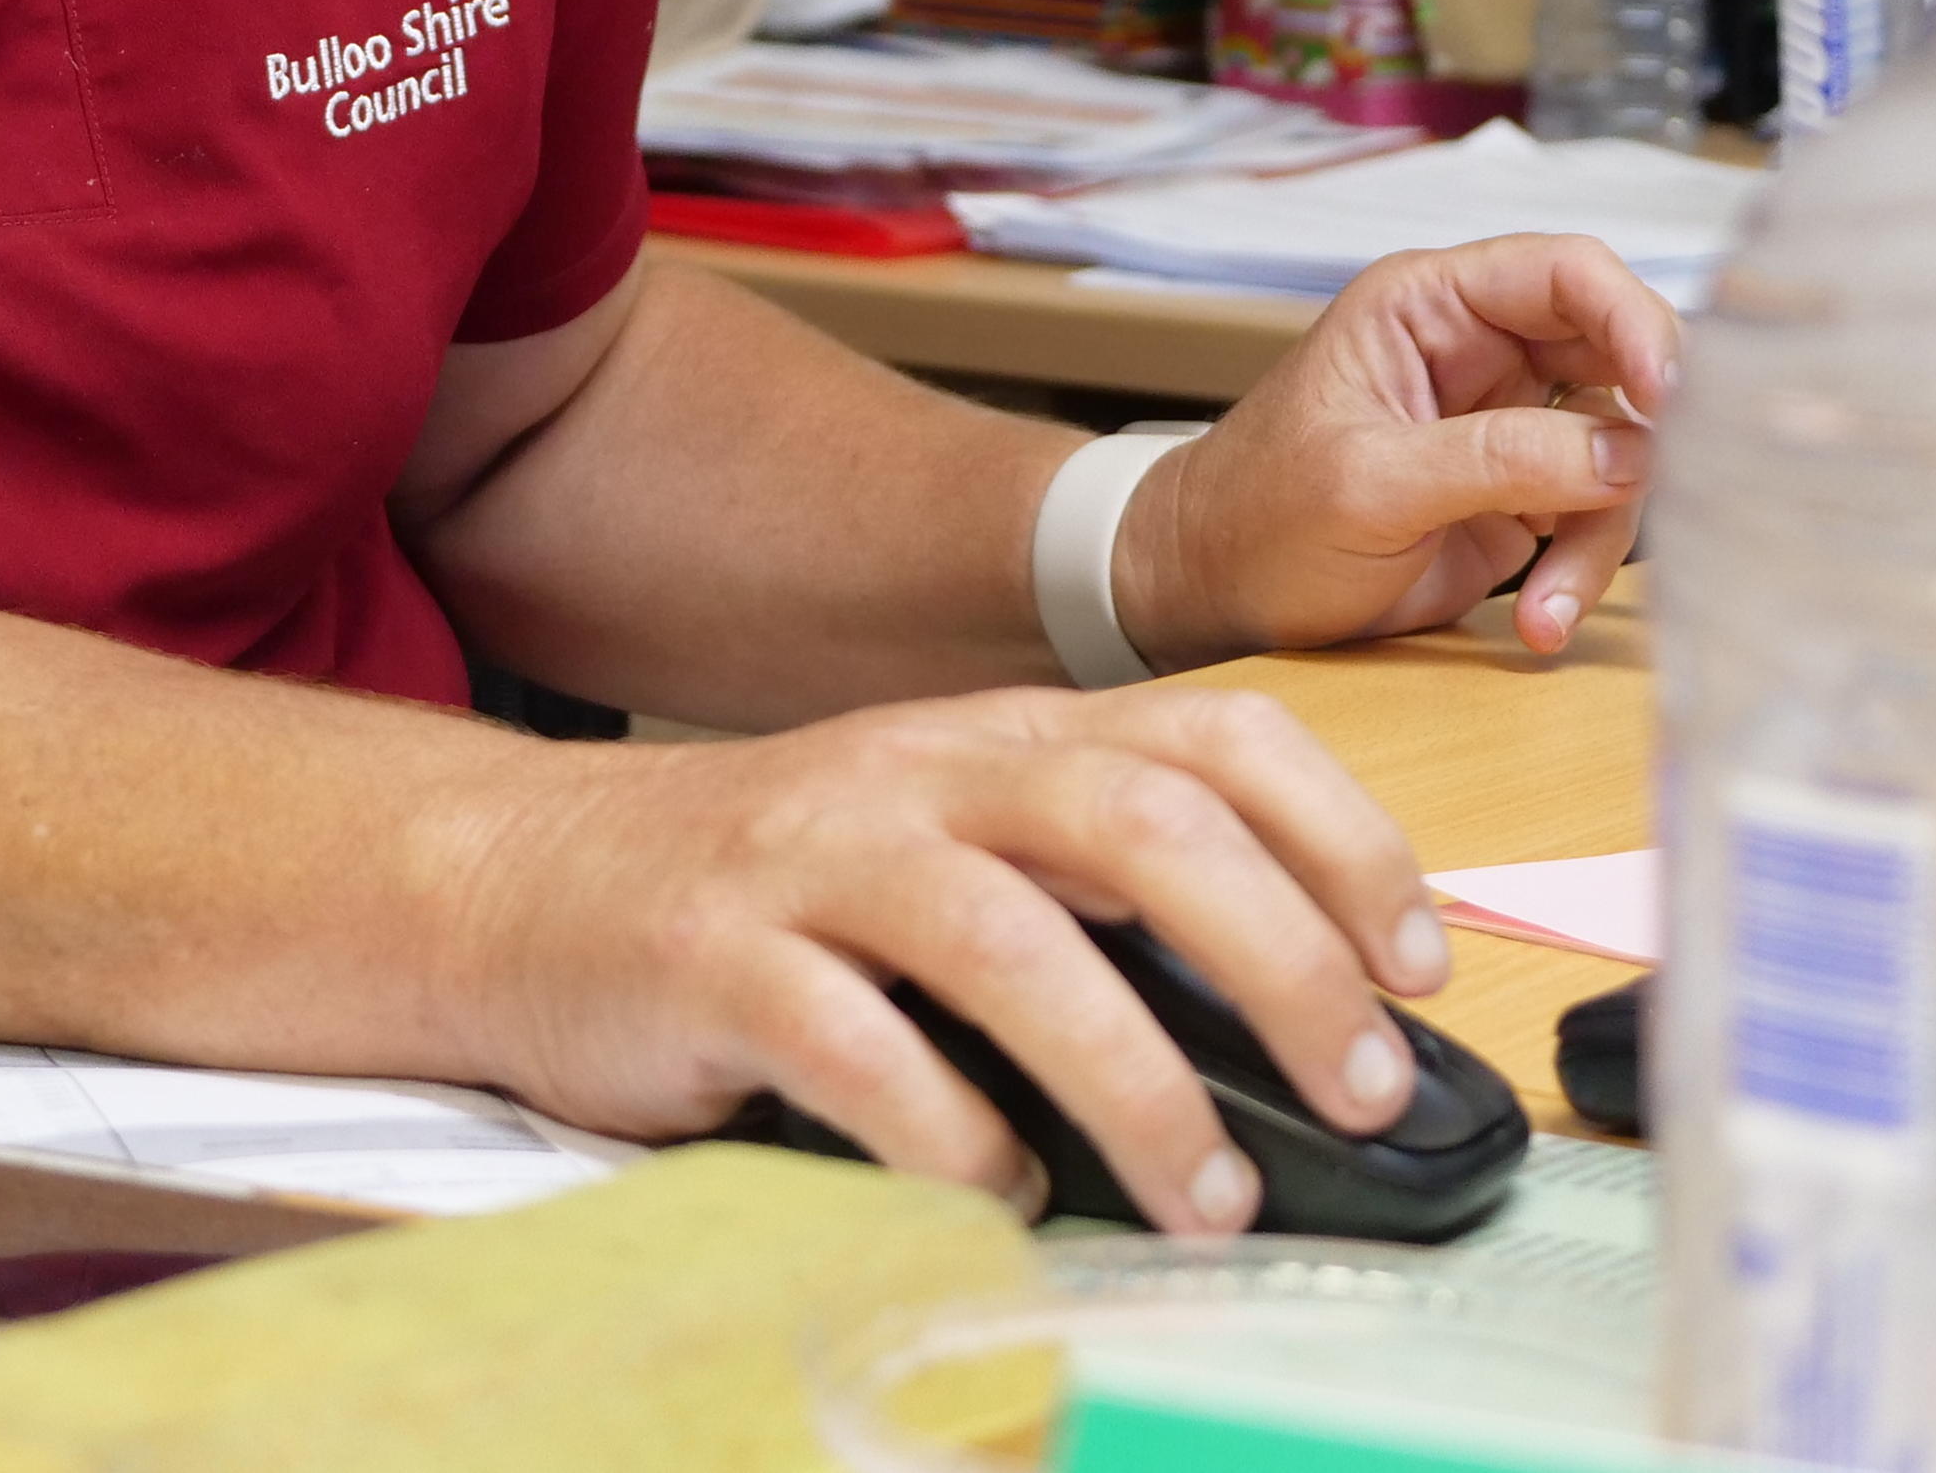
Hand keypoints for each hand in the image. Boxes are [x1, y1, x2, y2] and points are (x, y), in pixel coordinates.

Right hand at [425, 680, 1448, 1234]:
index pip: (1213, 735)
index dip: (1341, 835)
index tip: (1417, 963)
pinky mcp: (711, 959)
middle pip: (1138, 822)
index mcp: (1004, 740)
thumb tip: (1302, 1027)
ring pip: (1007, 938)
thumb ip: (1093, 902)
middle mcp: (922, 774)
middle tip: (1359, 1089)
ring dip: (1136, 1079)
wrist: (518, 882)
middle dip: (1279, 960)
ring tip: (1214, 1195)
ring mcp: (811, 858)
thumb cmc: (774, 892)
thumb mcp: (950, 851)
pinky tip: (1005, 1200)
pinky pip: (851, 1046)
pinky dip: (949, 1136)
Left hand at [1115, 234, 1679, 666]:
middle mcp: (1484, 351)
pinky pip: (1593, 521)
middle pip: (1617, 359)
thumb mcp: (1368, 482)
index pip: (1567, 273)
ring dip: (1600, 535)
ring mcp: (1509, 428)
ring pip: (1620, 453)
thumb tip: (1629, 453)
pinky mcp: (1521, 501)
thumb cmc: (1259, 514)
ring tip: (1547, 611)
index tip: (1672, 397)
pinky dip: (1580, 577)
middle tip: (1660, 495)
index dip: (1634, 320)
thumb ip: (1497, 460)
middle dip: (1644, 435)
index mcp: (1433, 305)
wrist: (1213, 594)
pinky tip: (1539, 625)